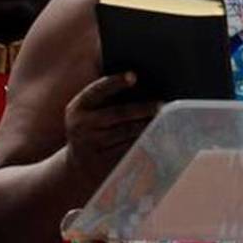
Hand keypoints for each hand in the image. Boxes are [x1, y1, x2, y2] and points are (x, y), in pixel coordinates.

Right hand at [64, 72, 159, 187]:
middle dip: (142, 108)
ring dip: (147, 124)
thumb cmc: (93, 129)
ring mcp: (91, 146)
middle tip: (161, 104)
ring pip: (126, 133)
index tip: (134, 75)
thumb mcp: (90, 113)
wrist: (78, 167)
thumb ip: (108, 98)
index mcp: (78, 107)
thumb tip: (143, 83)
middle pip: (118, 114)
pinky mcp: (103, 163)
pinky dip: (145, 141)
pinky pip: (129, 149)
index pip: (97, 90)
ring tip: (165, 118)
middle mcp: (81, 126)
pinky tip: (158, 135)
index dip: (115, 82)